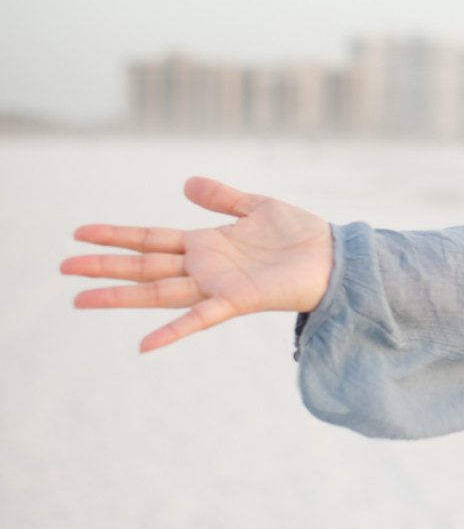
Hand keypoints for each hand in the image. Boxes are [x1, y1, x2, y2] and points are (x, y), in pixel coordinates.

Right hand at [60, 177, 334, 353]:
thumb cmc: (301, 235)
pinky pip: (199, 319)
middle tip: (63, 267)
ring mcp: (217, 286)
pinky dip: (172, 331)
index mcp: (206, 244)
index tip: (81, 233)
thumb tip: (185, 183)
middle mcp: (205, 267)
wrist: (335, 256)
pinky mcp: (238, 301)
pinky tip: (143, 344)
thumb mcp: (257, 206)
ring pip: (159, 292)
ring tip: (80, 298)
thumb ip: (222, 198)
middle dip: (105, 266)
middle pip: (145, 266)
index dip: (117, 235)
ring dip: (120, 296)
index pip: (151, 238)